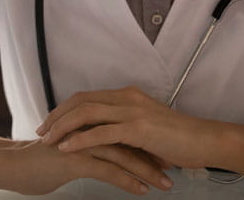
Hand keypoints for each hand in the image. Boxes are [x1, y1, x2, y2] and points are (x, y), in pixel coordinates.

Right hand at [1, 138, 173, 194]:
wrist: (14, 166)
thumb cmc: (43, 160)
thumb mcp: (74, 150)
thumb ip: (94, 146)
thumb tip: (113, 153)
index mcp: (93, 122)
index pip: (128, 130)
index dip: (149, 143)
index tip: (169, 156)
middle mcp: (91, 127)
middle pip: (132, 140)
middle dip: (155, 156)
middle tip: (175, 170)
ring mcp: (85, 142)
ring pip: (125, 154)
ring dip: (148, 170)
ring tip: (165, 184)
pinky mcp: (77, 158)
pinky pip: (109, 170)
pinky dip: (128, 180)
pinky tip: (141, 189)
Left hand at [34, 85, 243, 183]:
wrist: (203, 140)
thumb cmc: (178, 138)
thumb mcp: (146, 128)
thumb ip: (125, 128)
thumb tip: (104, 139)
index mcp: (128, 95)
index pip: (87, 96)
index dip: (65, 108)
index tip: (49, 122)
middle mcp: (127, 98)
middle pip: (81, 101)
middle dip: (57, 116)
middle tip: (40, 131)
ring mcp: (132, 111)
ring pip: (87, 113)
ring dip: (63, 127)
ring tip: (47, 141)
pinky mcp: (137, 129)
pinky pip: (101, 133)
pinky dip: (80, 140)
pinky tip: (67, 149)